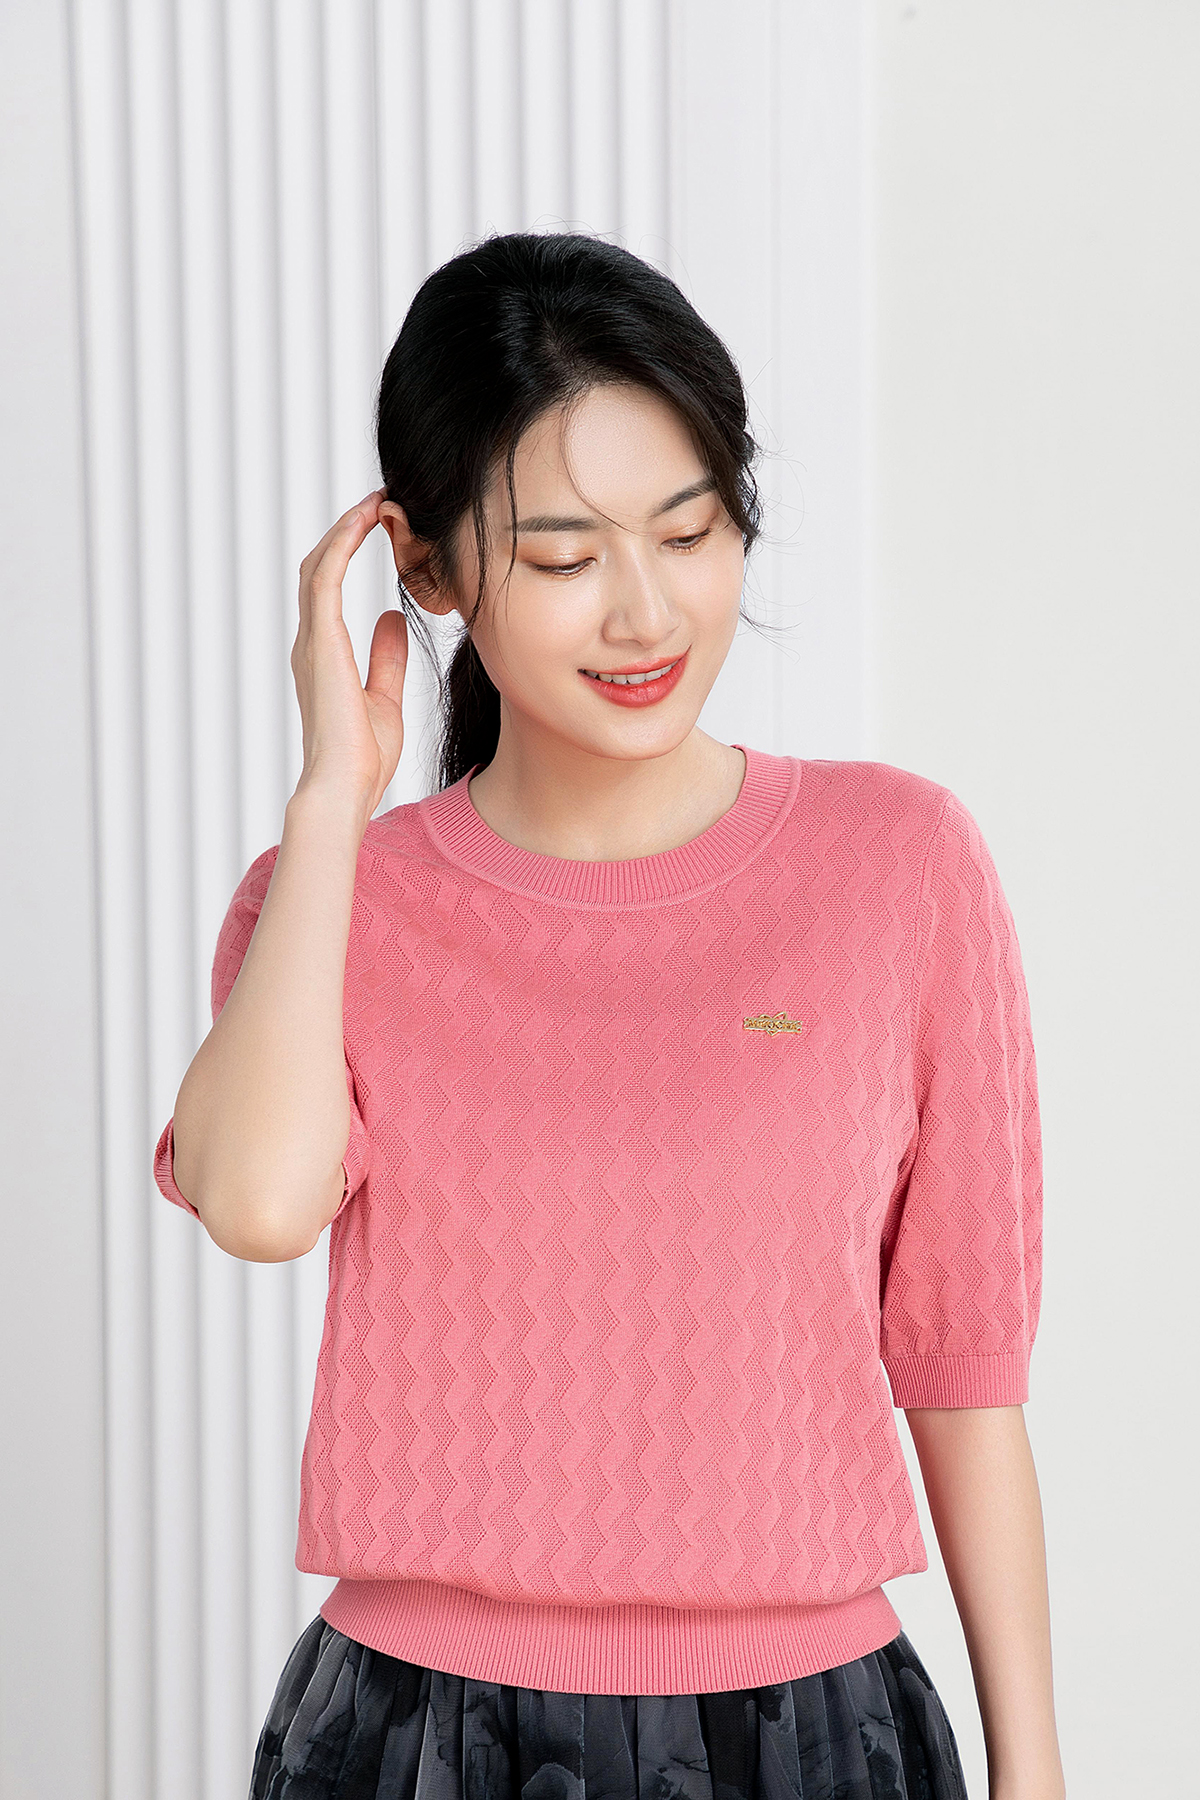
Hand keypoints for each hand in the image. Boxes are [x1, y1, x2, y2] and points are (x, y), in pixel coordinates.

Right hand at [290, 490, 407, 825]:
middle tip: (378, 501)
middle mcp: (310, 642)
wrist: (343, 786)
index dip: (347, 550)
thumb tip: (394, 618)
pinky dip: (343, 543)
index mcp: (323, 655)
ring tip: (375, 499)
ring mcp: (311, 641)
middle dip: (345, 530)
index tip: (377, 523)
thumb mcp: (384, 698)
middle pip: (319, 567)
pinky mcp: (321, 641)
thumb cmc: (362, 757)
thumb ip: (386, 657)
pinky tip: (365, 519)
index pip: (329, 588)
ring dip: (345, 528)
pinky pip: (326, 577)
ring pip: (319, 564)